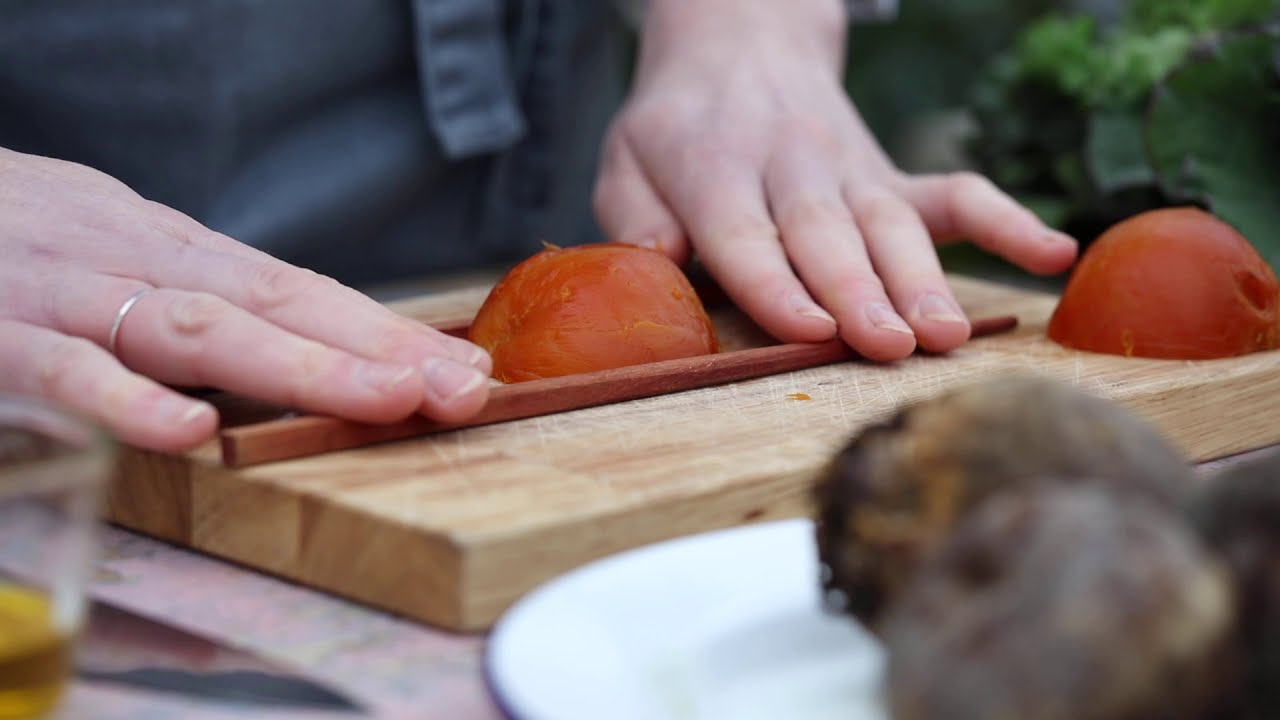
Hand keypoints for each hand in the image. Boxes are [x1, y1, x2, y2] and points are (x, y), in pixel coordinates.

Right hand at [0, 148, 490, 452]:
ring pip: (196, 328)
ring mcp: (66, 293)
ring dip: (298, 366)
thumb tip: (292, 353)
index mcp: (170, 247)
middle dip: (374, 350)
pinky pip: (62, 370)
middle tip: (460, 389)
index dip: (382, 331)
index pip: (297, 289)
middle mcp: (135, 259)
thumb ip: (195, 301)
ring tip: (383, 400)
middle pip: (275, 303)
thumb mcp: (116, 254)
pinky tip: (190, 432)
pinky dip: (125, 401)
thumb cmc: (12, 239)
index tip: (464, 371)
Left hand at [594, 0, 1077, 361]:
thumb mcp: (626, 159)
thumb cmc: (676, 129)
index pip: (747, 235)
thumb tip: (658, 255)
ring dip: (921, 281)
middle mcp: (793, 167)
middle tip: (891, 348)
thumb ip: (634, 212)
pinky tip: (1052, 255)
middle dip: (861, 293)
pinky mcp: (891, 177)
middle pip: (828, 234)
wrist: (741, 49)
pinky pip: (956, 194)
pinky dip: (1006, 221)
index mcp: (717, 169)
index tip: (810, 330)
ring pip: (891, 225)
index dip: (776, 286)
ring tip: (947, 336)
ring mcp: (851, 171)